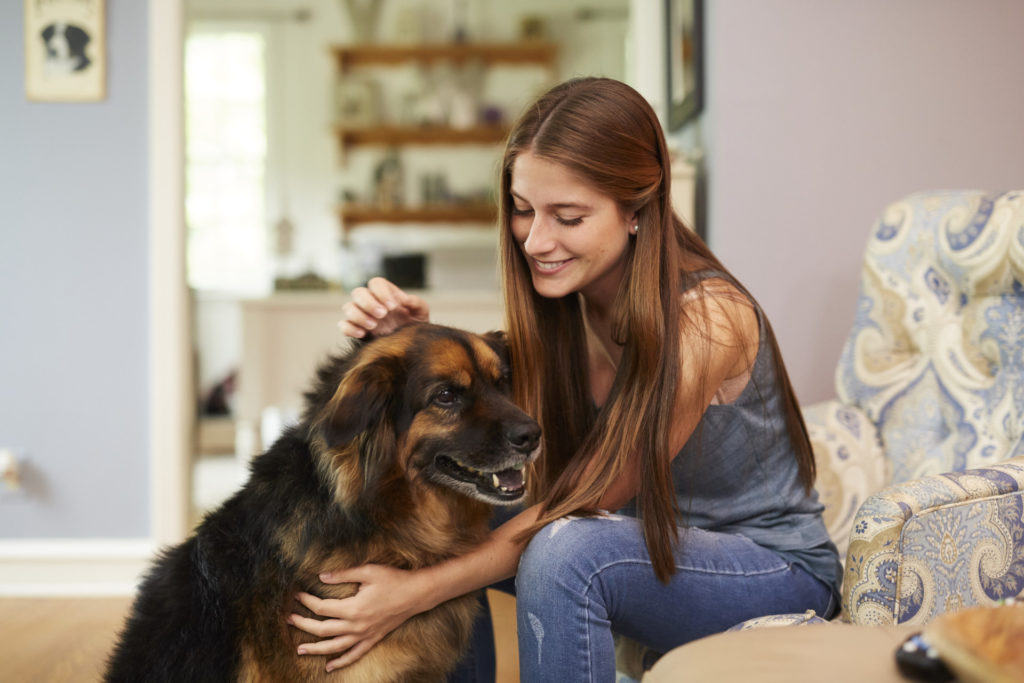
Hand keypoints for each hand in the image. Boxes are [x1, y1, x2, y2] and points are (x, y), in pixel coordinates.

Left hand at [289, 564, 431, 671]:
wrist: (416, 594)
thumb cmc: (393, 579)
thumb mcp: (368, 571)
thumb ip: (343, 574)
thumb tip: (321, 576)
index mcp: (353, 608)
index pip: (322, 608)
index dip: (307, 601)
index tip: (296, 595)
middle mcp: (356, 625)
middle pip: (323, 630)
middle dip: (303, 625)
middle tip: (289, 619)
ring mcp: (365, 635)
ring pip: (335, 647)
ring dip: (316, 649)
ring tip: (300, 650)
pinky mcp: (373, 639)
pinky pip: (354, 654)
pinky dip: (341, 662)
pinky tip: (329, 667)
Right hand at [339, 277, 429, 338]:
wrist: (410, 346)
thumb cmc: (415, 325)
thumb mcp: (421, 314)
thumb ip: (417, 303)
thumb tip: (404, 299)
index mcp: (385, 294)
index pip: (376, 283)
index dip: (382, 292)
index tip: (393, 306)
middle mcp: (370, 302)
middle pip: (358, 292)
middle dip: (369, 303)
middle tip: (383, 315)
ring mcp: (361, 315)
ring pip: (348, 307)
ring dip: (359, 315)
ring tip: (374, 326)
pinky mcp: (355, 329)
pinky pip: (343, 325)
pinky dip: (349, 328)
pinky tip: (363, 334)